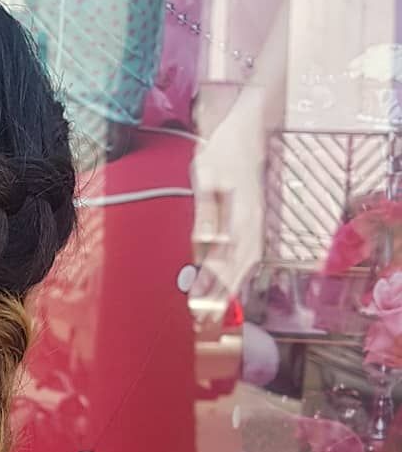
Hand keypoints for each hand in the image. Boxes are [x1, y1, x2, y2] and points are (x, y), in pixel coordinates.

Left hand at [191, 92, 268, 298]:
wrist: (249, 128)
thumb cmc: (223, 150)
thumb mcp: (207, 178)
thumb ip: (206, 215)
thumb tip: (204, 246)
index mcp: (239, 217)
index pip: (222, 262)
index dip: (209, 287)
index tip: (195, 307)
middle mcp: (252, 225)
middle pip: (235, 271)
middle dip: (218, 298)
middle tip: (201, 323)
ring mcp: (256, 224)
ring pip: (244, 266)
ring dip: (228, 290)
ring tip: (212, 313)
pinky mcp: (254, 220)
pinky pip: (248, 255)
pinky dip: (238, 275)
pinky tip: (230, 286)